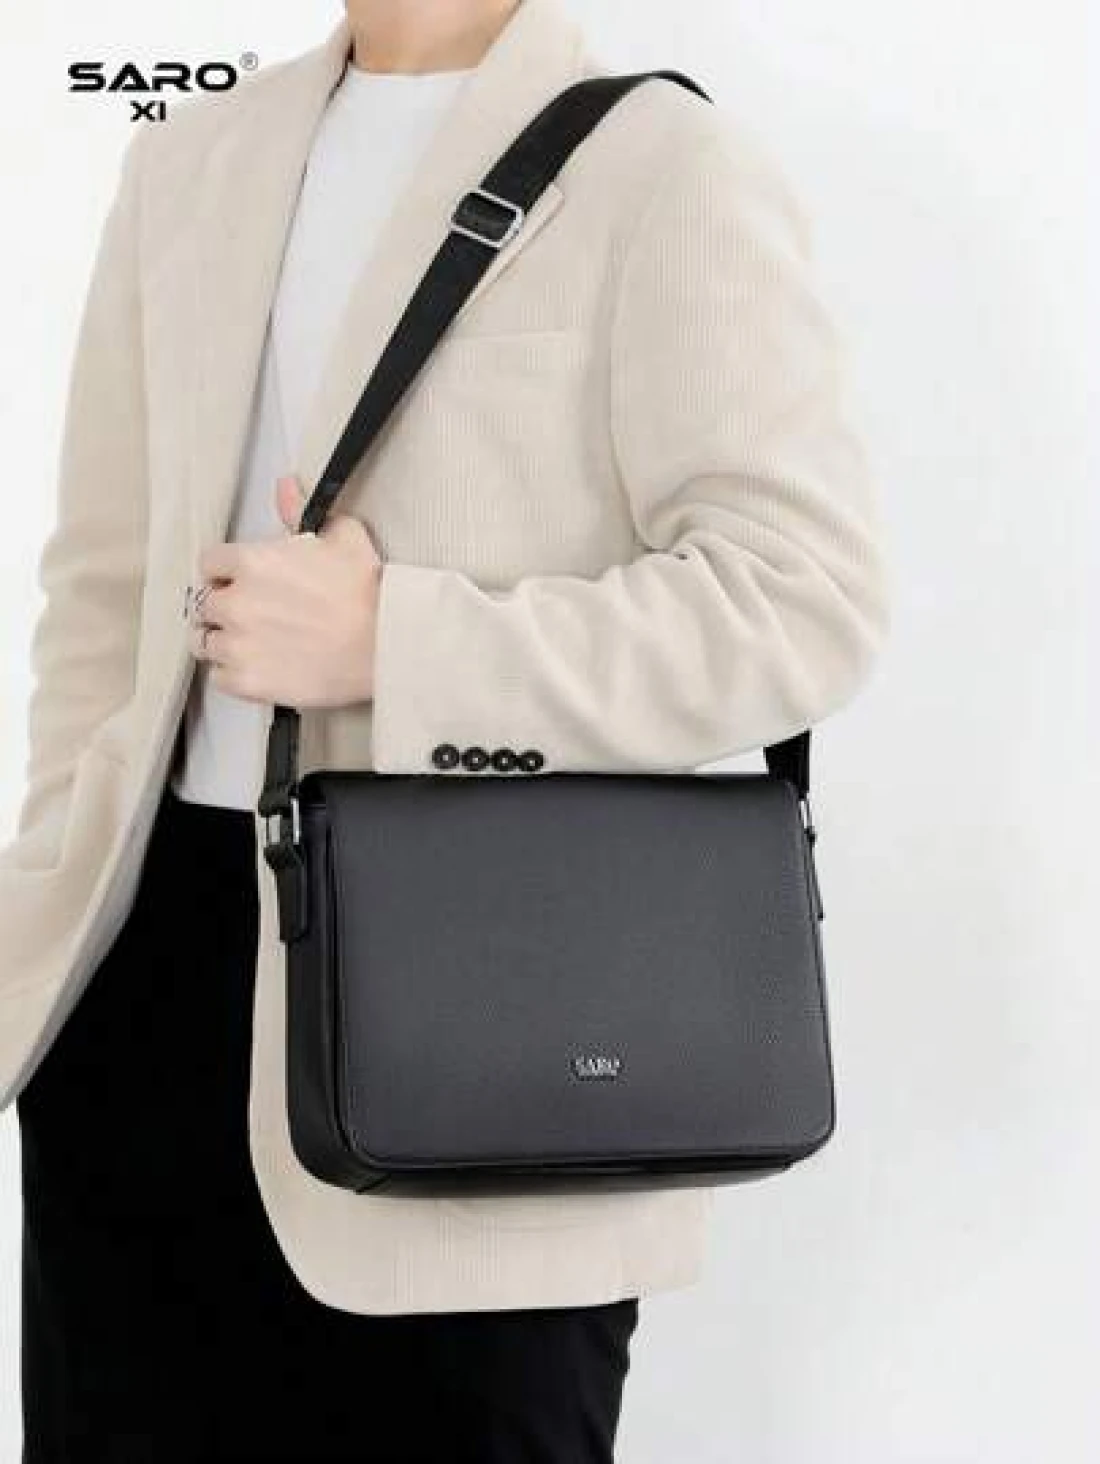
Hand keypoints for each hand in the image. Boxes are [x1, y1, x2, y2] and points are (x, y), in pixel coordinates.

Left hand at [189, 475, 382, 707]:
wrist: (384, 645)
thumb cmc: (366, 592)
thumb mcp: (341, 536)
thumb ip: (300, 511)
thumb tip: (285, 487)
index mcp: (251, 562)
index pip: (210, 563)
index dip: (225, 572)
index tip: (239, 582)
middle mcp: (236, 602)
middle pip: (204, 604)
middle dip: (224, 607)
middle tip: (251, 615)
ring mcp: (237, 644)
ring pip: (204, 642)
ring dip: (222, 641)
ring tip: (250, 644)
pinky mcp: (246, 681)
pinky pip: (218, 677)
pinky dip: (232, 674)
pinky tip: (256, 667)